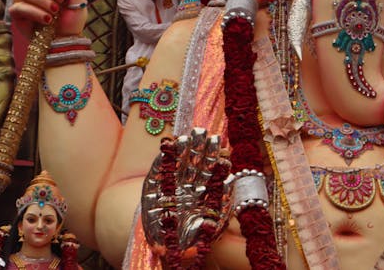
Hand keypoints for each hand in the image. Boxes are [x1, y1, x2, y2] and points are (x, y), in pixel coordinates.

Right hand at [141, 129, 231, 257]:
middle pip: (195, 161)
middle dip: (200, 147)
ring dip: (183, 149)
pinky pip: (158, 172)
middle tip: (204, 132)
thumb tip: (231, 180)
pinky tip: (167, 147)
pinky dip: (162, 160)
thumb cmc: (193, 238)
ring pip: (178, 163)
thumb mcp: (213, 221)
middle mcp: (188, 185)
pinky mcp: (152, 189)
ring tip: (187, 137)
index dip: (214, 155)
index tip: (218, 142)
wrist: (168, 251)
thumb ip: (222, 201)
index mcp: (204, 189)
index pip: (210, 168)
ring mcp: (170, 186)